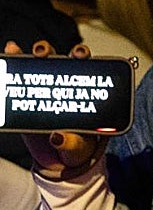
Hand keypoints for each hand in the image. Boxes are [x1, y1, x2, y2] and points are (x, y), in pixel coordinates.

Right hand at [4, 39, 106, 177]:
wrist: (61, 157)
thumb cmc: (77, 146)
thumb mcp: (78, 147)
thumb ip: (70, 144)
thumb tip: (56, 138)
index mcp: (86, 93)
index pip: (87, 69)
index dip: (82, 57)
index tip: (80, 55)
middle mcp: (67, 85)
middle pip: (62, 60)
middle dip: (53, 52)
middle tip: (45, 53)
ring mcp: (48, 89)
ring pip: (42, 64)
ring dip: (36, 54)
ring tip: (26, 53)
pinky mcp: (31, 98)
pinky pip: (21, 77)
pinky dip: (15, 62)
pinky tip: (10, 54)